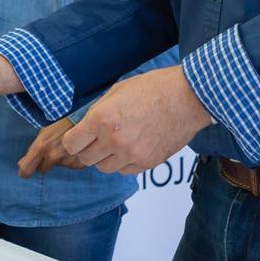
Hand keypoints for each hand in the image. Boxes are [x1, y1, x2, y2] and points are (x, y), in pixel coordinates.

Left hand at [19, 116, 81, 175]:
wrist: (86, 121)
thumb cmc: (62, 124)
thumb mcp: (44, 133)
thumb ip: (32, 151)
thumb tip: (20, 165)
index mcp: (41, 147)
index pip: (26, 169)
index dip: (24, 172)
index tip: (25, 173)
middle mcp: (53, 156)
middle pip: (43, 169)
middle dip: (44, 163)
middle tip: (51, 151)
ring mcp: (67, 161)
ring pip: (58, 167)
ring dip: (60, 160)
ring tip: (65, 147)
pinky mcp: (79, 165)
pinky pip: (71, 167)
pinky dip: (72, 161)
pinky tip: (75, 150)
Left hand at [60, 67, 211, 175]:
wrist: (188, 98)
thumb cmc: (153, 88)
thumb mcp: (117, 91)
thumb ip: (97, 111)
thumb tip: (83, 125)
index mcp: (102, 119)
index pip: (71, 144)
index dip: (73, 140)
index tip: (77, 138)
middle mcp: (113, 140)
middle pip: (86, 159)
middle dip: (87, 150)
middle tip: (97, 140)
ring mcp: (131, 154)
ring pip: (104, 168)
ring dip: (105, 158)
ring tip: (116, 143)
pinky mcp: (147, 163)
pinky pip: (124, 171)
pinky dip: (123, 163)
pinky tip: (131, 148)